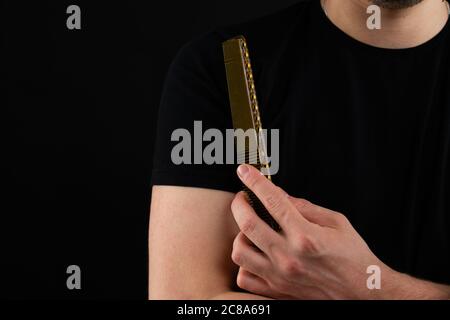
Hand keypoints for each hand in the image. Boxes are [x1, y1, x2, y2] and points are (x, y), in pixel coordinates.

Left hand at [230, 164, 393, 299]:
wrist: (362, 292)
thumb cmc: (352, 257)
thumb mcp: (336, 222)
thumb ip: (305, 207)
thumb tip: (280, 193)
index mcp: (305, 235)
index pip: (272, 200)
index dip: (255, 181)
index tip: (245, 171)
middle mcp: (288, 256)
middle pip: (248, 222)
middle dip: (239, 203)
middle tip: (243, 197)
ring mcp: (279, 275)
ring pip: (240, 251)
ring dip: (240, 234)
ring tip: (249, 228)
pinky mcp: (276, 290)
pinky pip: (245, 277)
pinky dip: (244, 263)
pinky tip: (254, 254)